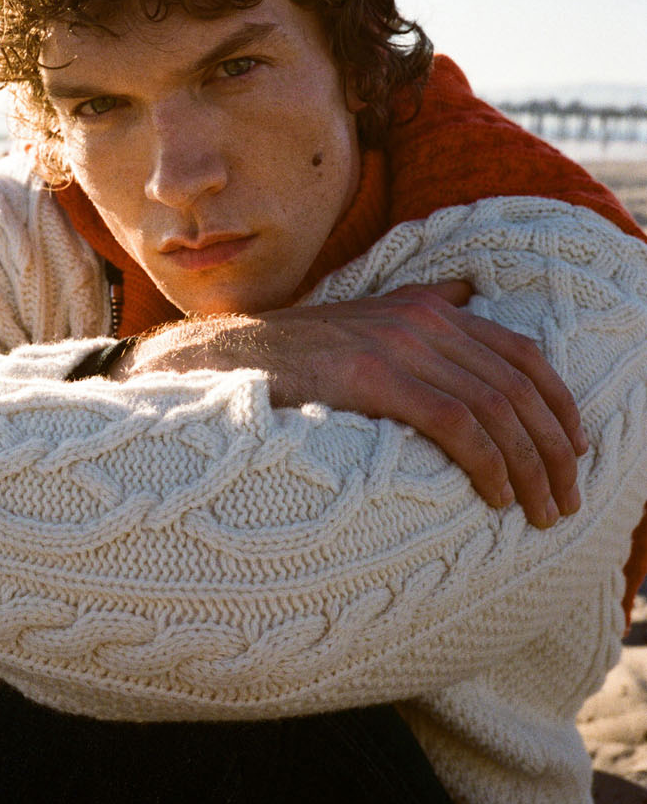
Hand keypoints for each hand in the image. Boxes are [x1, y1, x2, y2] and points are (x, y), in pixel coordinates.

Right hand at [110, 283, 585, 528]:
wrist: (226, 359)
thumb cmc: (299, 355)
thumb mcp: (368, 317)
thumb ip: (423, 304)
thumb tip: (470, 292)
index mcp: (429, 306)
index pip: (521, 352)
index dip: (559, 402)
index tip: (577, 448)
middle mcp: (422, 318)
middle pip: (516, 385)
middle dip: (553, 448)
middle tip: (566, 498)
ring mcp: (397, 345)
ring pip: (493, 408)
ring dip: (529, 467)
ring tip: (540, 510)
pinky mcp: (373, 376)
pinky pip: (454, 422)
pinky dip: (486, 462)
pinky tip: (497, 495)